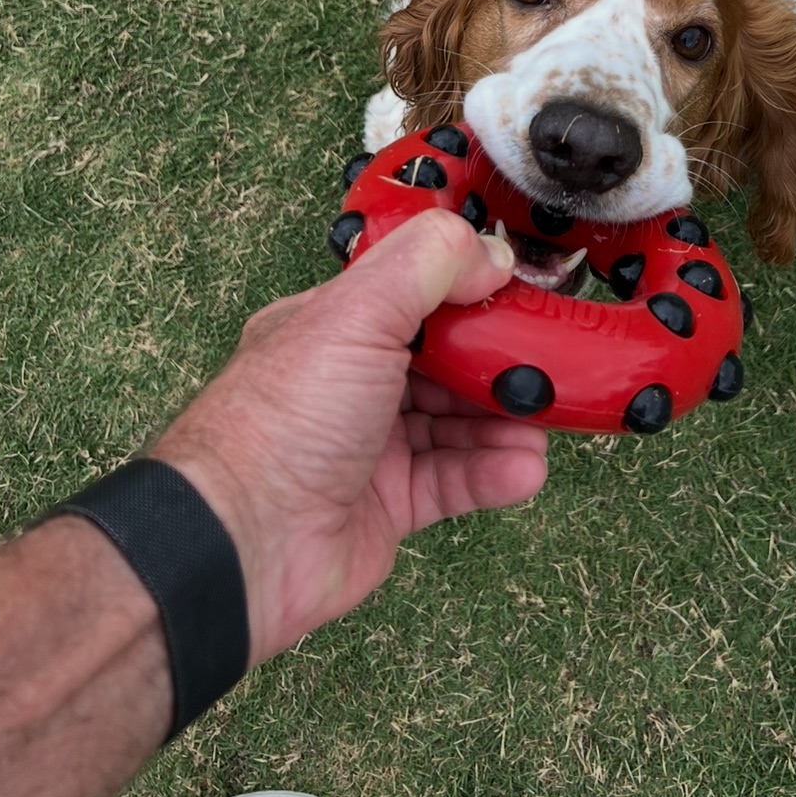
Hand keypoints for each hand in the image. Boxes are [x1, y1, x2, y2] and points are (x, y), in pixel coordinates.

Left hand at [152, 211, 545, 664]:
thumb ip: (428, 265)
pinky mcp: (390, 505)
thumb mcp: (357, 313)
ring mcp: (371, 445)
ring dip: (507, 418)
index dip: (472, 290)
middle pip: (447, 359)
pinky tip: (525, 466)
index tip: (525, 291)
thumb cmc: (283, 420)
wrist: (242, 544)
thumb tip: (490, 252)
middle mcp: (353, 381)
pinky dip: (495, 471)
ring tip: (549, 415)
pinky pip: (456, 481)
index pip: (416, 293)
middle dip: (501, 356)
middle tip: (553, 355)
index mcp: (335, 325)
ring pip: (458, 421)